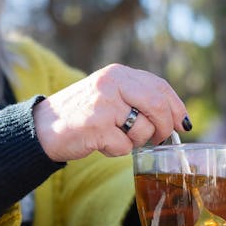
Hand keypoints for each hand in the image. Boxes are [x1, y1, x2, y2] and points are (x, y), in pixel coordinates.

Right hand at [32, 64, 189, 161]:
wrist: (42, 127)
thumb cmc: (79, 114)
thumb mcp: (107, 94)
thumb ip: (135, 97)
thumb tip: (174, 117)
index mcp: (117, 73)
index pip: (159, 86)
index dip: (176, 106)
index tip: (183, 123)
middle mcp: (112, 84)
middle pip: (158, 107)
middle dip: (163, 128)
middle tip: (158, 140)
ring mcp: (104, 105)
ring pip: (142, 130)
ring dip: (134, 141)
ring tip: (113, 137)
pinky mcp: (96, 127)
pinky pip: (123, 147)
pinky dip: (115, 151)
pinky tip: (99, 143)